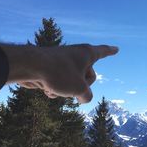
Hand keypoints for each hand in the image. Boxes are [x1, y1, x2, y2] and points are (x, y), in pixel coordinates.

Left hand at [2, 44, 118, 102]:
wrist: (29, 67)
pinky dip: (55, 89)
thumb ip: (87, 96)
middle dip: (81, 86)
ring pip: (72, 82)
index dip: (110, 51)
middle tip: (73, 86)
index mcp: (87, 54)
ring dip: (66, 90)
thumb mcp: (80, 89)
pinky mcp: (51, 69)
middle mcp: (75, 55)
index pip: (103, 52)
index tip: (117, 49)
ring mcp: (62, 61)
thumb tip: (82, 97)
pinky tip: (46, 90)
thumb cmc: (58, 73)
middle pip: (88, 76)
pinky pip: (60, 83)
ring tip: (56, 88)